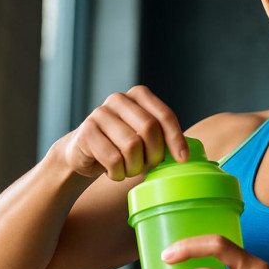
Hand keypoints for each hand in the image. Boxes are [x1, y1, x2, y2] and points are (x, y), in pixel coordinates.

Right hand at [59, 85, 187, 179]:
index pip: (164, 115)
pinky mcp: (85, 132)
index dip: (176, 138)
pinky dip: (118, 173)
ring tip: (129, 169)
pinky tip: (114, 172)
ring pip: (131, 145)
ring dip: (134, 166)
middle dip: (154, 154)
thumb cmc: (122, 145)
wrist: (83, 151)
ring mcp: (99, 113)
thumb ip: (163, 137)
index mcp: (139, 96)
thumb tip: (185, 155)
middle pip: (149, 128)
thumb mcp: (144, 137)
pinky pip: (113, 159)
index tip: (183, 159)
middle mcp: (119, 99)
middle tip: (149, 167)